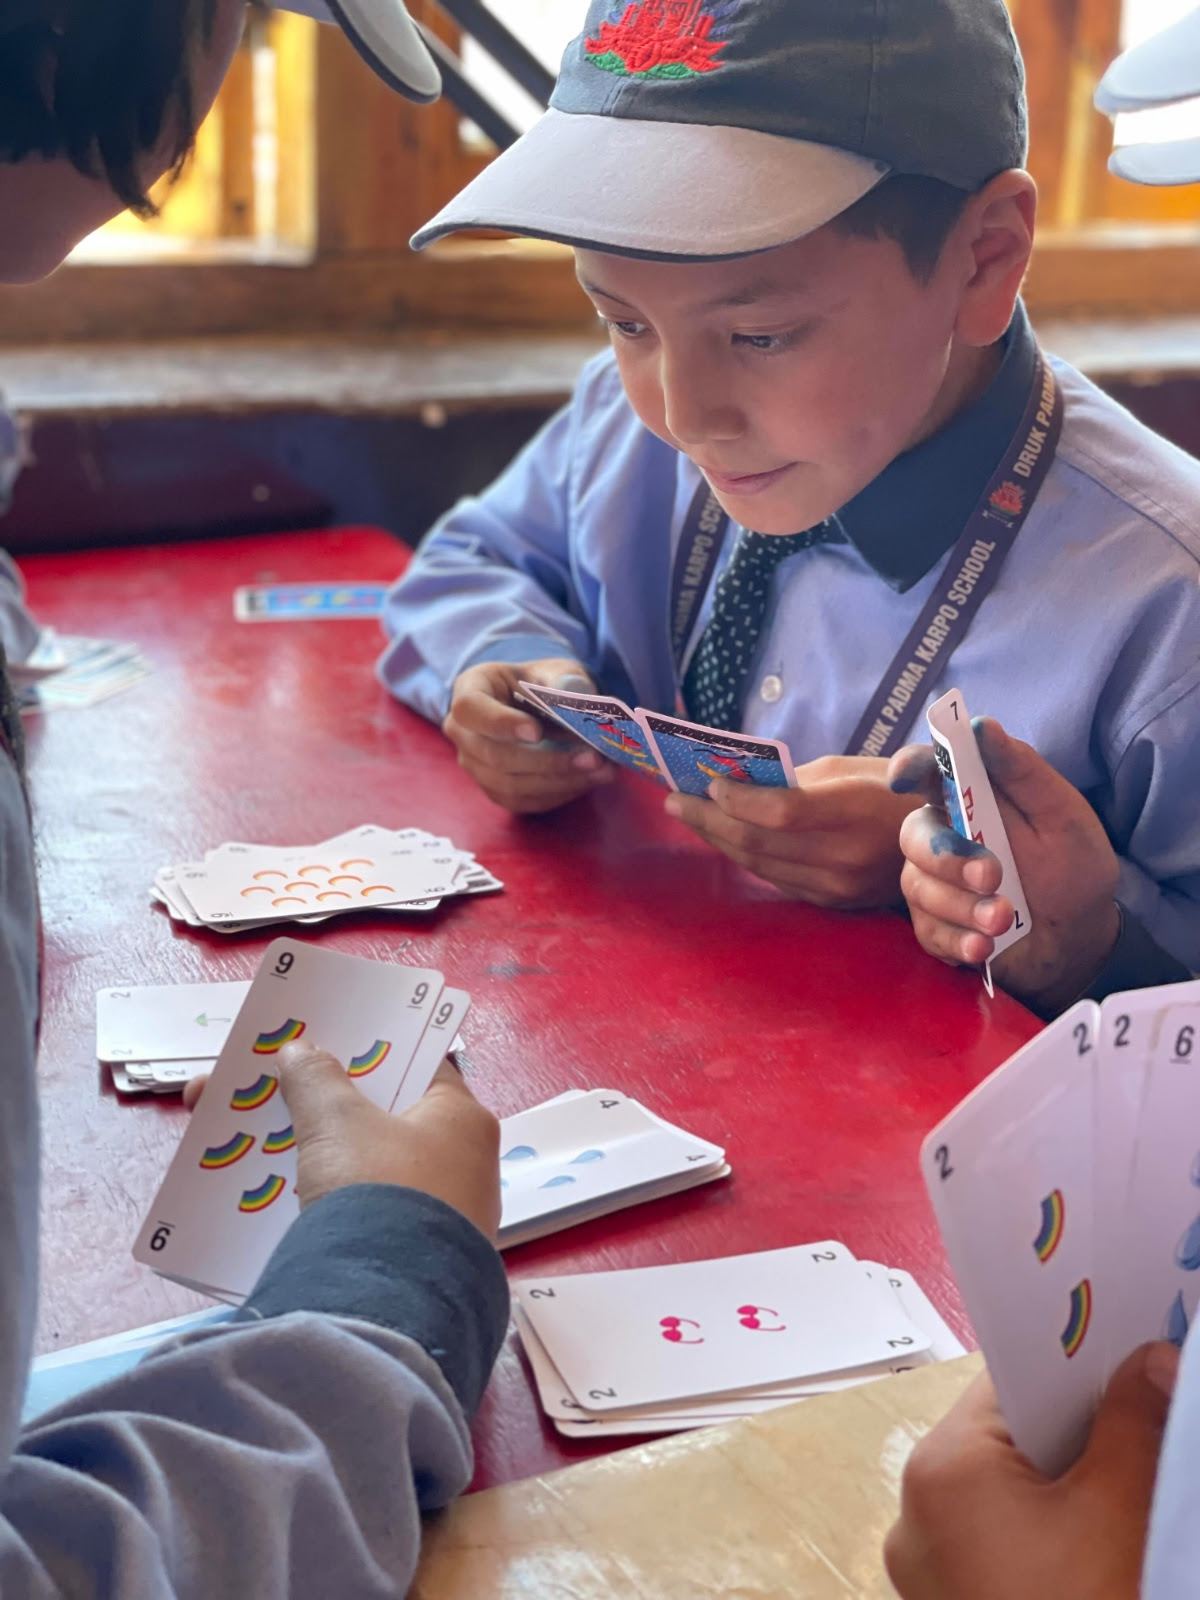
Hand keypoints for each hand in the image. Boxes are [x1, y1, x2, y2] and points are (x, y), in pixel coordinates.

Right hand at [184, 1045, 500, 1238]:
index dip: (368, 1052)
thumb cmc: (376, 1191)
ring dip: (324, 1154)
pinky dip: (332, 1197)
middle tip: (274, 1097)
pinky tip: (285, 1197)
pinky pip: (371, 1210)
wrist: (386, 1308)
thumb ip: (316, 1080)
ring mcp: (448, 1213)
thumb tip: (300, 1050)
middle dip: (327, 1106)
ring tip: (262, 1147)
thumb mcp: (337, 1124)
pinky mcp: (420, 1256)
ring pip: (374, 1165)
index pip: (417, 1064)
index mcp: (464, 1117)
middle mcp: (468, 1161)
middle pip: (388, 1117)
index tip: (324, 1047)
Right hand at [443, 658, 615, 814]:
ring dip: (559, 781)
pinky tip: (589, 781)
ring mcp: (475, 765)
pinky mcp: (495, 789)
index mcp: (470, 689)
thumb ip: (566, 678)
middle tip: (592, 757)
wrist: (538, 705)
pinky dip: (559, 793)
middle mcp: (463, 732)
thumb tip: (578, 696)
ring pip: (510, 785)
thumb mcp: (555, 670)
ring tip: (601, 770)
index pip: (470, 709)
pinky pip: (524, 801)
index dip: (500, 723)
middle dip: (547, 761)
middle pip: (494, 755)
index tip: (536, 732)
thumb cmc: (541, 683)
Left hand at [664, 754, 920, 909]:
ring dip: (717, 838)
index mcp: (858, 813)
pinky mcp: (832, 903)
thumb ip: (796, 779)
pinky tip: (722, 836)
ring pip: (759, 864)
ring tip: (688, 813)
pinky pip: (775, 878)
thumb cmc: (894, 790)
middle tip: (675, 798)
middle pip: (759, 842)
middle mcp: (847, 857)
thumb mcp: (851, 768)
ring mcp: (839, 887)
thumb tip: (737, 782)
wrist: (947, 846)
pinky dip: (743, 855)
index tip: (707, 782)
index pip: (782, 812)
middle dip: (709, 819)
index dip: (738, 800)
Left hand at [885, 1342, 1178, 1599]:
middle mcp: (914, 1511)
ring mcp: (927, 1568)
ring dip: (1063, 1483)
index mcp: (940, 1469)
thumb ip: (1133, 1422)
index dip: (1067, 1366)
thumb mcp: (1119, 1511)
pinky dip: (1044, 1530)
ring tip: (1126, 1472)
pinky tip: (1096, 1536)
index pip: (1006, 1384)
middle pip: (1005, 1438)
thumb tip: (1152, 1359)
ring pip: (1003, 1493)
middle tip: (1138, 1409)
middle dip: (1073, 1429)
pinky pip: (997, 1541)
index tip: (1121, 1352)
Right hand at [889, 718, 1120, 1013]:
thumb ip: (1022, 771)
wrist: (1078, 938)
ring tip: (1005, 920)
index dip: (908, 768)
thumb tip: (982, 725)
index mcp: (969, 797)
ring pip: (919, 886)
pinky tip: (983, 947)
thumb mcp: (1061, 815)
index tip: (904, 778)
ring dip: (962, 905)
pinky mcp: (935, 926)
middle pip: (913, 833)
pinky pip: (928, 930)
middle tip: (992, 877)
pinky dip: (957, 939)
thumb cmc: (1072, 868)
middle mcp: (943, 835)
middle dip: (947, 858)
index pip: (925, 771)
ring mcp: (934, 883)